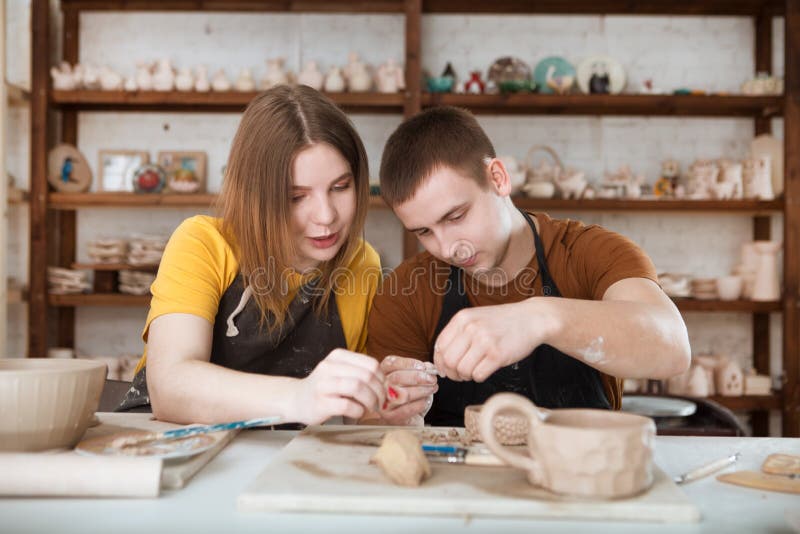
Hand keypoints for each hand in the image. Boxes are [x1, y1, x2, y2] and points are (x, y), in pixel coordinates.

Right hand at [293, 349, 385, 424]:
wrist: (296, 399)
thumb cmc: (325, 387)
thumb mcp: (340, 372)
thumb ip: (360, 372)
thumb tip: (387, 385)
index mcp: (338, 356)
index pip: (371, 364)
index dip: (382, 379)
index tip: (383, 390)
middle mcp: (329, 367)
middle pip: (367, 376)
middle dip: (379, 392)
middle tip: (381, 402)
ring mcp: (323, 385)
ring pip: (358, 387)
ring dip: (370, 401)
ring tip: (371, 408)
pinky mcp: (321, 403)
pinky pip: (348, 405)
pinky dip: (359, 411)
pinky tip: (357, 412)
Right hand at [378, 356, 438, 425]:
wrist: (410, 419)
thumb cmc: (412, 398)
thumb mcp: (416, 380)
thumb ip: (421, 371)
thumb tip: (429, 367)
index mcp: (383, 374)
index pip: (391, 363)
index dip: (408, 363)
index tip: (423, 367)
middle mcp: (380, 388)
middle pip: (397, 377)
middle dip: (418, 377)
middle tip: (432, 379)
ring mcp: (383, 403)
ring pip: (403, 394)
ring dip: (422, 390)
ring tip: (432, 388)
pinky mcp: (391, 418)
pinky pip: (407, 409)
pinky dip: (420, 404)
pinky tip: (426, 401)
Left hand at [433, 300, 552, 382]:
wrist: (531, 318)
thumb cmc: (503, 321)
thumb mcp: (476, 318)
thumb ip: (458, 334)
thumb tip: (441, 359)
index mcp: (462, 318)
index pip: (439, 346)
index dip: (439, 362)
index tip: (444, 369)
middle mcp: (471, 328)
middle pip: (448, 361)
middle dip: (452, 372)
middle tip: (460, 374)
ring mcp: (484, 341)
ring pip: (462, 370)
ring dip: (466, 376)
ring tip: (474, 371)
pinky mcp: (497, 355)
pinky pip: (478, 375)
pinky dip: (478, 377)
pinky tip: (484, 370)